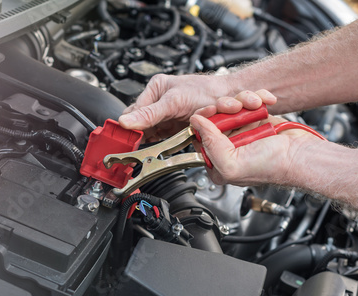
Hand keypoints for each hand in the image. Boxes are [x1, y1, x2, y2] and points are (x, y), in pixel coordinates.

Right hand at [118, 74, 238, 140]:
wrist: (230, 98)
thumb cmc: (207, 91)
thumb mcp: (174, 102)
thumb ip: (149, 114)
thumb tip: (126, 122)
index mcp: (155, 89)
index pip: (132, 112)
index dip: (130, 127)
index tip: (129, 141)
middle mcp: (159, 102)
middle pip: (140, 123)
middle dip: (143, 134)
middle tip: (143, 144)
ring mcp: (167, 115)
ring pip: (150, 133)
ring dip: (154, 139)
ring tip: (157, 142)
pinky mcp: (175, 127)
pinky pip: (163, 138)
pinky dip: (163, 143)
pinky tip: (164, 144)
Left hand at [189, 91, 321, 185]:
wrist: (302, 155)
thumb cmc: (274, 167)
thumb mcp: (231, 164)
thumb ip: (209, 145)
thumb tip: (196, 123)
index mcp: (217, 162)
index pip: (198, 136)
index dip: (203, 121)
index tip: (211, 113)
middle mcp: (228, 147)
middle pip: (213, 117)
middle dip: (224, 107)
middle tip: (234, 108)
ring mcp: (243, 131)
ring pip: (230, 105)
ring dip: (242, 100)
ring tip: (254, 105)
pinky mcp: (257, 119)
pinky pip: (249, 101)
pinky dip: (257, 97)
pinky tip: (265, 102)